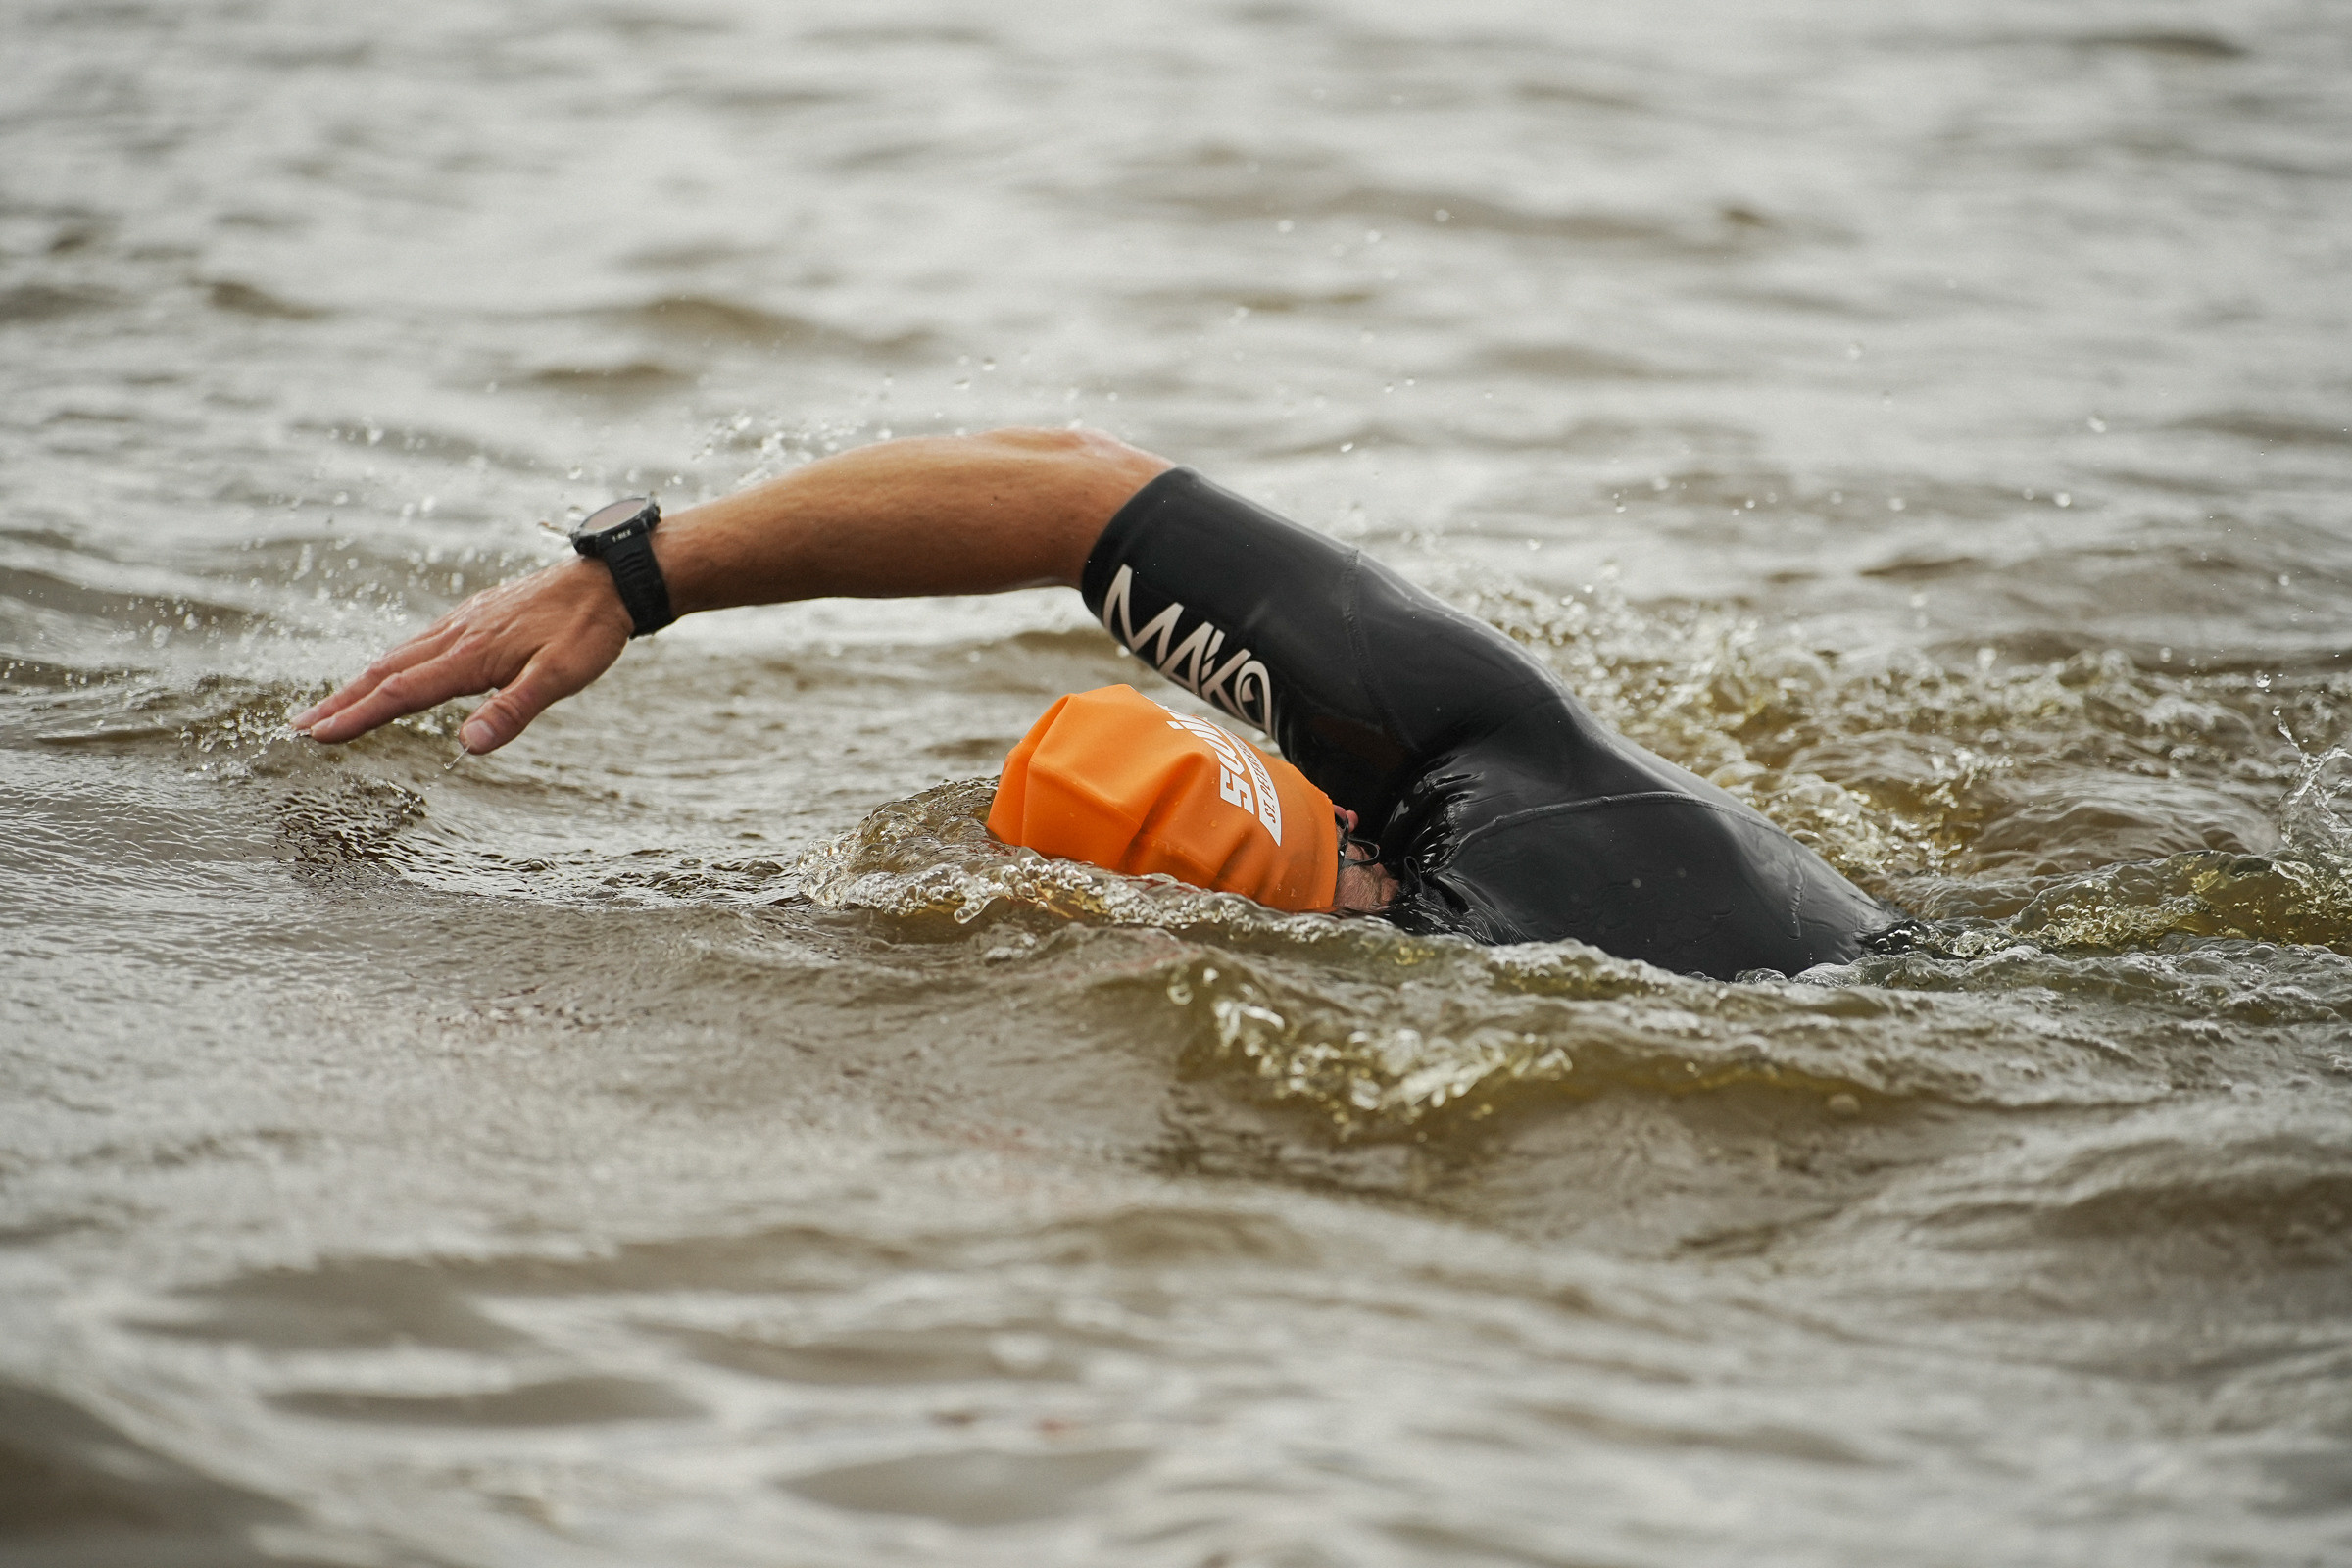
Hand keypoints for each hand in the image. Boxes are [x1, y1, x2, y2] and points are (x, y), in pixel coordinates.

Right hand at [289, 558, 632, 752]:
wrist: (608, 580)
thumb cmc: (589, 631)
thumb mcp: (562, 676)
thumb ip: (514, 710)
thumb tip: (467, 745)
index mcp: (470, 655)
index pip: (400, 692)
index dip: (356, 716)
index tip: (317, 736)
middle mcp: (457, 635)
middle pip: (386, 672)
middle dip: (341, 702)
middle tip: (300, 728)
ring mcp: (463, 622)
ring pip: (399, 655)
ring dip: (361, 682)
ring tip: (332, 705)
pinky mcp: (476, 615)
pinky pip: (421, 642)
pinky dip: (393, 661)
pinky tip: (393, 668)